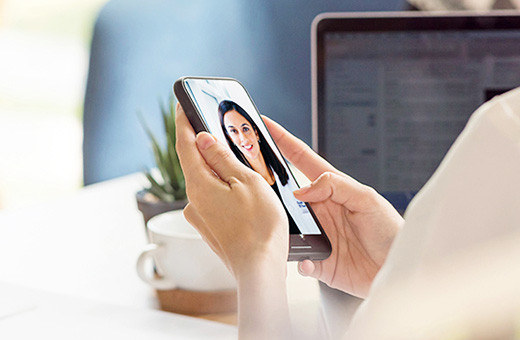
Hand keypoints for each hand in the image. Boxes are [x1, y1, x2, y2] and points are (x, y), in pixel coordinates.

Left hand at [175, 104, 287, 276]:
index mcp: (199, 184)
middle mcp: (193, 200)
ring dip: (217, 168)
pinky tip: (240, 191)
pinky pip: (211, 198)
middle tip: (220, 130)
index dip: (182, 121)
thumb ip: (222, 158)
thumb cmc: (259, 226)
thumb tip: (203, 138)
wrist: (260, 268)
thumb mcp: (246, 182)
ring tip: (240, 163)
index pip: (184, 144)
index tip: (182, 105)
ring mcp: (200, 216)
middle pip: (195, 162)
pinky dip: (222, 187)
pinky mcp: (209, 227)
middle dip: (205, 145)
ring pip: (205, 181)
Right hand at [263, 116, 403, 297]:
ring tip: (277, 226)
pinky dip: (299, 260)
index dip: (284, 141)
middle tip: (252, 180)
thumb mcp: (368, 199)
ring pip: (285, 226)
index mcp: (332, 189)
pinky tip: (307, 260)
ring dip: (279, 227)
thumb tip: (303, 190)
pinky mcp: (317, 260)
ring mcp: (317, 235)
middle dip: (267, 186)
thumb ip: (336, 186)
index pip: (302, 159)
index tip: (266, 125)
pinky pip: (298, 259)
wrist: (398, 270)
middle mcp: (320, 210)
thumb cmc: (390, 232)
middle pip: (285, 193)